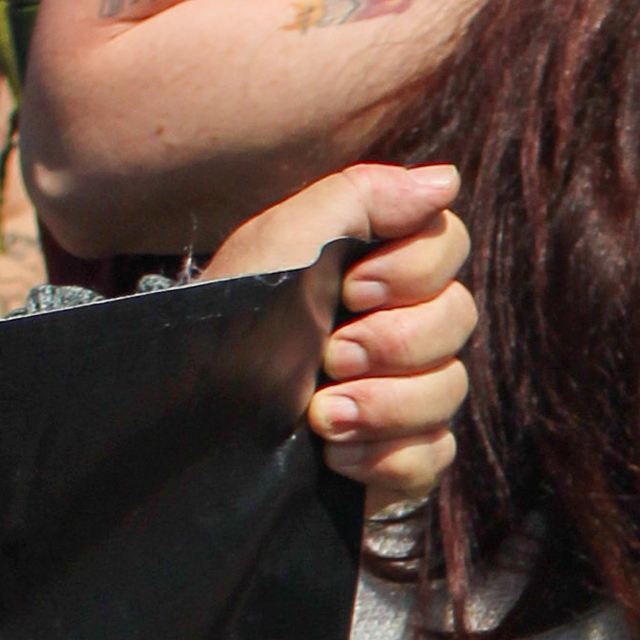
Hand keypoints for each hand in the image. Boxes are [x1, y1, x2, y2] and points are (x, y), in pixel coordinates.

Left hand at [206, 162, 474, 506]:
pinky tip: (335, 456)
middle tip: (330, 356)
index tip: (354, 288)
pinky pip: (434, 457)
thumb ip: (362, 197)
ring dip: (387, 405)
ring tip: (321, 416)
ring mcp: (397, 397)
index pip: (447, 245)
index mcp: (370, 268)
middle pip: (457, 319)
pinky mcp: (392, 459)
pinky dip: (389, 459)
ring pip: (449, 391)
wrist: (182, 422)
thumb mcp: (282, 244)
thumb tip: (446, 180)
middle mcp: (393, 327)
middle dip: (394, 342)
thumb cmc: (226, 322)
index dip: (415, 269)